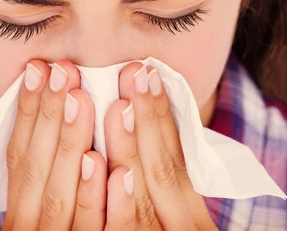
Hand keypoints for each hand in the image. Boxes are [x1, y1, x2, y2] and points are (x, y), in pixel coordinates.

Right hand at [3, 60, 107, 230]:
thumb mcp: (44, 209)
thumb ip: (48, 175)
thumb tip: (59, 112)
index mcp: (21, 213)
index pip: (18, 157)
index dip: (27, 113)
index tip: (37, 69)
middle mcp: (32, 229)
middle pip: (36, 170)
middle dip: (49, 116)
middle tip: (63, 70)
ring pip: (61, 198)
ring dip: (71, 145)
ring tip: (82, 100)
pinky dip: (103, 204)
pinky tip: (119, 172)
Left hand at [104, 63, 217, 230]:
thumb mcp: (177, 216)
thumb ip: (162, 183)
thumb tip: (137, 124)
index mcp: (190, 214)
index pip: (177, 157)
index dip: (161, 115)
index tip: (149, 72)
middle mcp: (181, 227)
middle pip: (163, 169)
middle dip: (147, 118)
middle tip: (132, 72)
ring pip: (143, 196)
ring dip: (127, 146)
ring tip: (117, 105)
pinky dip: (116, 201)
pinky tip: (96, 164)